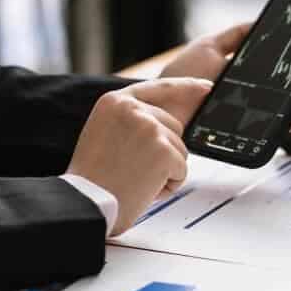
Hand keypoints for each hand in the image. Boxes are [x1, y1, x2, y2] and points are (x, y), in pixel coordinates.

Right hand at [67, 78, 210, 235]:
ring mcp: (150, 128)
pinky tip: (144, 190)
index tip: (206, 86)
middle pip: (174, 126)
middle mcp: (133, 109)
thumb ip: (132, 120)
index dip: (187, 86)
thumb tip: (168, 121)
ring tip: (134, 180)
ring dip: (165, 170)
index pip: (160, 87)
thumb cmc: (93, 178)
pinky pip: (182, 170)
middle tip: (133, 170)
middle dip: (164, 151)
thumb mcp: (105, 133)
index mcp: (115, 101)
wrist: (84, 204)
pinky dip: (169, 186)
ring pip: (180, 149)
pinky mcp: (163, 151)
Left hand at [160, 23, 290, 130]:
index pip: (288, 71)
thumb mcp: (210, 47)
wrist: (161, 103)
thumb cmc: (180, 77)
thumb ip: (236, 35)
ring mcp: (255, 115)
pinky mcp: (250, 133)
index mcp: (251, 77)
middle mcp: (257, 97)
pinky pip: (281, 130)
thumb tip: (260, 21)